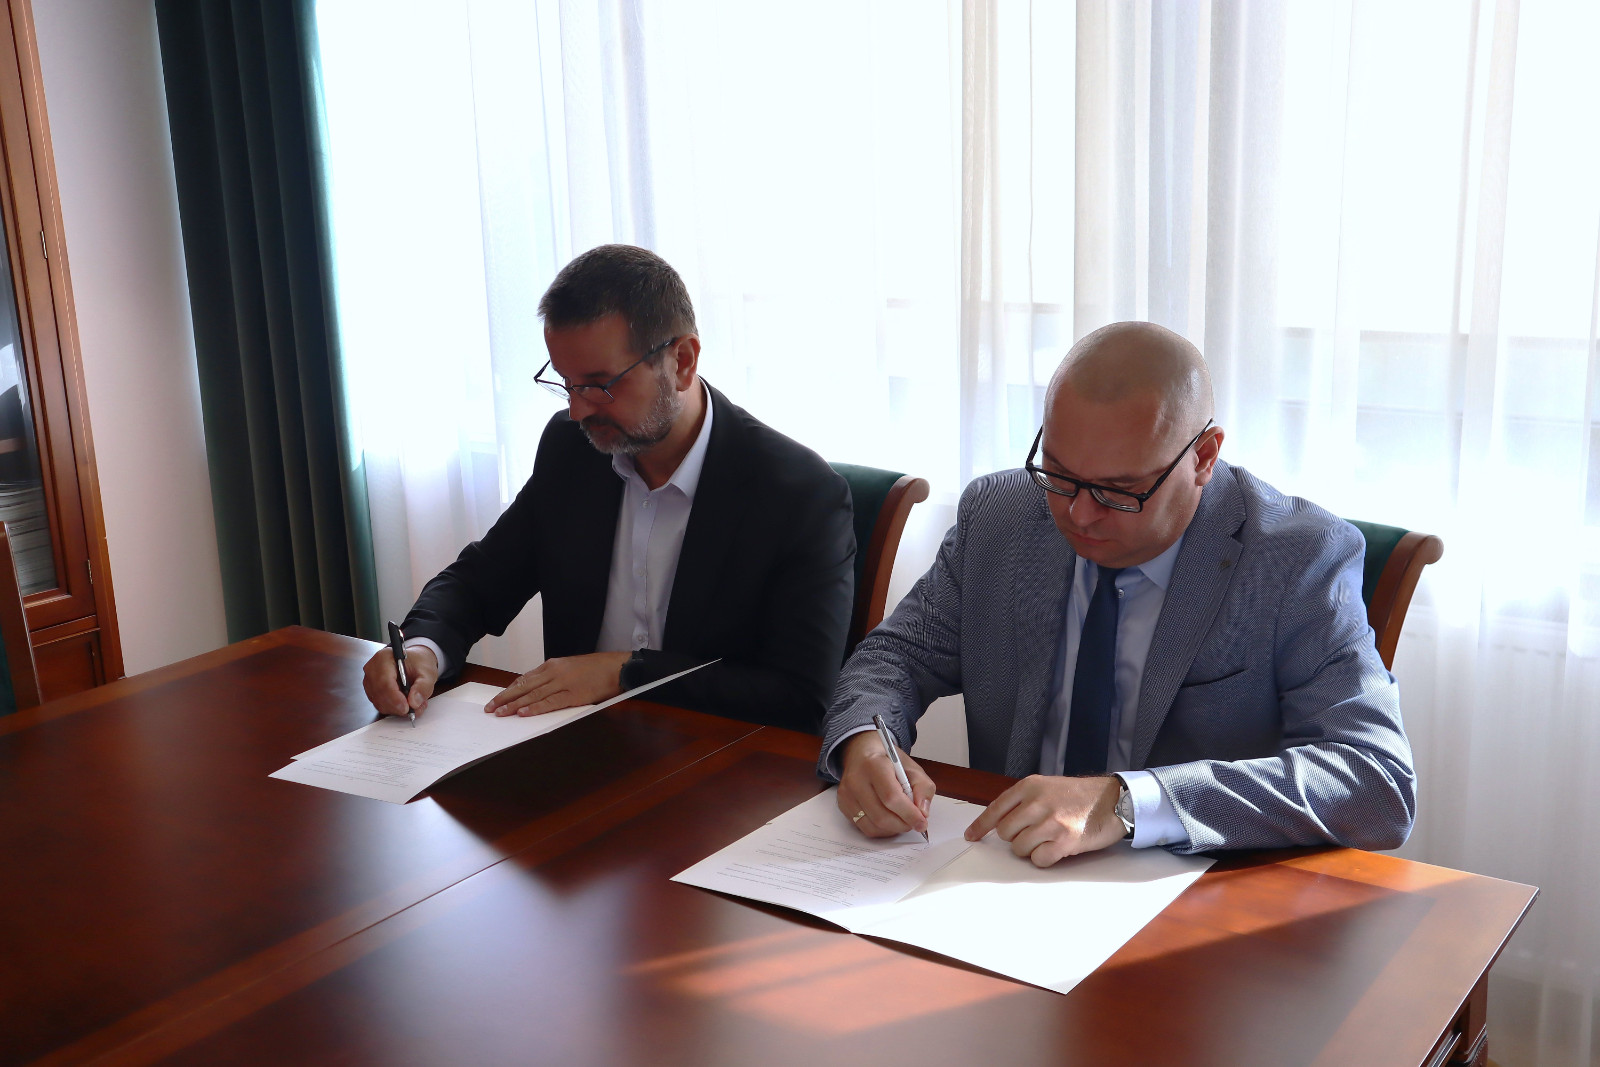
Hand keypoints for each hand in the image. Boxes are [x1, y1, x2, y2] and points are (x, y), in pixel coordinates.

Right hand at [362, 645, 438, 716]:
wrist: (414, 662)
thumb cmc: (418, 663)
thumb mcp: (428, 673)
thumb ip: (423, 687)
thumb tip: (414, 702)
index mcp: (383, 658)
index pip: (384, 682)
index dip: (395, 698)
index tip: (407, 708)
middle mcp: (372, 669)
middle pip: (380, 695)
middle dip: (398, 706)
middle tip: (415, 708)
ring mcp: (370, 681)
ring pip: (379, 703)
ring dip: (397, 709)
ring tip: (414, 703)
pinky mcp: (372, 691)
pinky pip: (380, 705)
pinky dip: (394, 708)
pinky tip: (406, 703)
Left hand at [484, 651, 630, 716]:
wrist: (616, 667)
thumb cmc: (595, 669)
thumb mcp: (570, 668)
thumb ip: (553, 677)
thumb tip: (537, 690)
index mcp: (552, 665)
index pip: (524, 679)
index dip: (508, 690)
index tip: (496, 699)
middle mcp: (553, 672)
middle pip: (523, 687)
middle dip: (505, 698)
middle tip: (490, 708)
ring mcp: (562, 683)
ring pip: (532, 695)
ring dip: (514, 705)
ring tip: (500, 713)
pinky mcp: (573, 695)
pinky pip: (550, 702)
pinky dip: (535, 708)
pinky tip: (523, 713)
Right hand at [837, 730, 934, 837]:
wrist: (861, 753)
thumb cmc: (888, 760)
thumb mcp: (911, 767)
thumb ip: (923, 787)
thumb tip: (922, 813)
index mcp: (874, 765)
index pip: (891, 797)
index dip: (909, 814)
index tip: (922, 822)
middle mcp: (855, 780)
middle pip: (881, 816)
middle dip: (903, 824)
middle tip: (914, 823)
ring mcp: (846, 794)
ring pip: (873, 826)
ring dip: (893, 829)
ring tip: (903, 821)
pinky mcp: (843, 805)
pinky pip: (864, 828)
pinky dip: (882, 830)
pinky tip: (889, 821)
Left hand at [964, 775, 1124, 866]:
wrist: (1115, 800)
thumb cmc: (1081, 795)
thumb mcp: (1048, 785)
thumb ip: (1025, 800)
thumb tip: (1001, 822)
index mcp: (1029, 786)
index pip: (995, 809)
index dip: (980, 826)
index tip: (971, 836)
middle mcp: (1037, 802)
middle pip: (1005, 832)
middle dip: (1015, 837)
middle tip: (1034, 834)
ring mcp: (1050, 822)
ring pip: (1019, 848)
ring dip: (1031, 849)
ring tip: (1048, 840)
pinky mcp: (1064, 841)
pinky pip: (1038, 860)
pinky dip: (1044, 859)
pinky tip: (1057, 849)